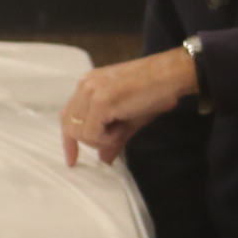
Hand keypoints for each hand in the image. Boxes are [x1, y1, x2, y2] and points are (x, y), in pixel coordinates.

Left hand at [59, 47, 197, 165]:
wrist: (171, 75)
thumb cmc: (154, 93)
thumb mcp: (128, 120)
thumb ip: (112, 139)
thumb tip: (104, 160)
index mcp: (88, 85)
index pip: (66, 116)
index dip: (69, 141)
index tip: (72, 161)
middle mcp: (85, 86)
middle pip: (70, 127)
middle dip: (92, 141)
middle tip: (116, 136)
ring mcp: (91, 92)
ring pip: (79, 133)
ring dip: (101, 139)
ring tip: (121, 127)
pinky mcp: (100, 101)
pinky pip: (92, 133)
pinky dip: (107, 138)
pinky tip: (121, 127)